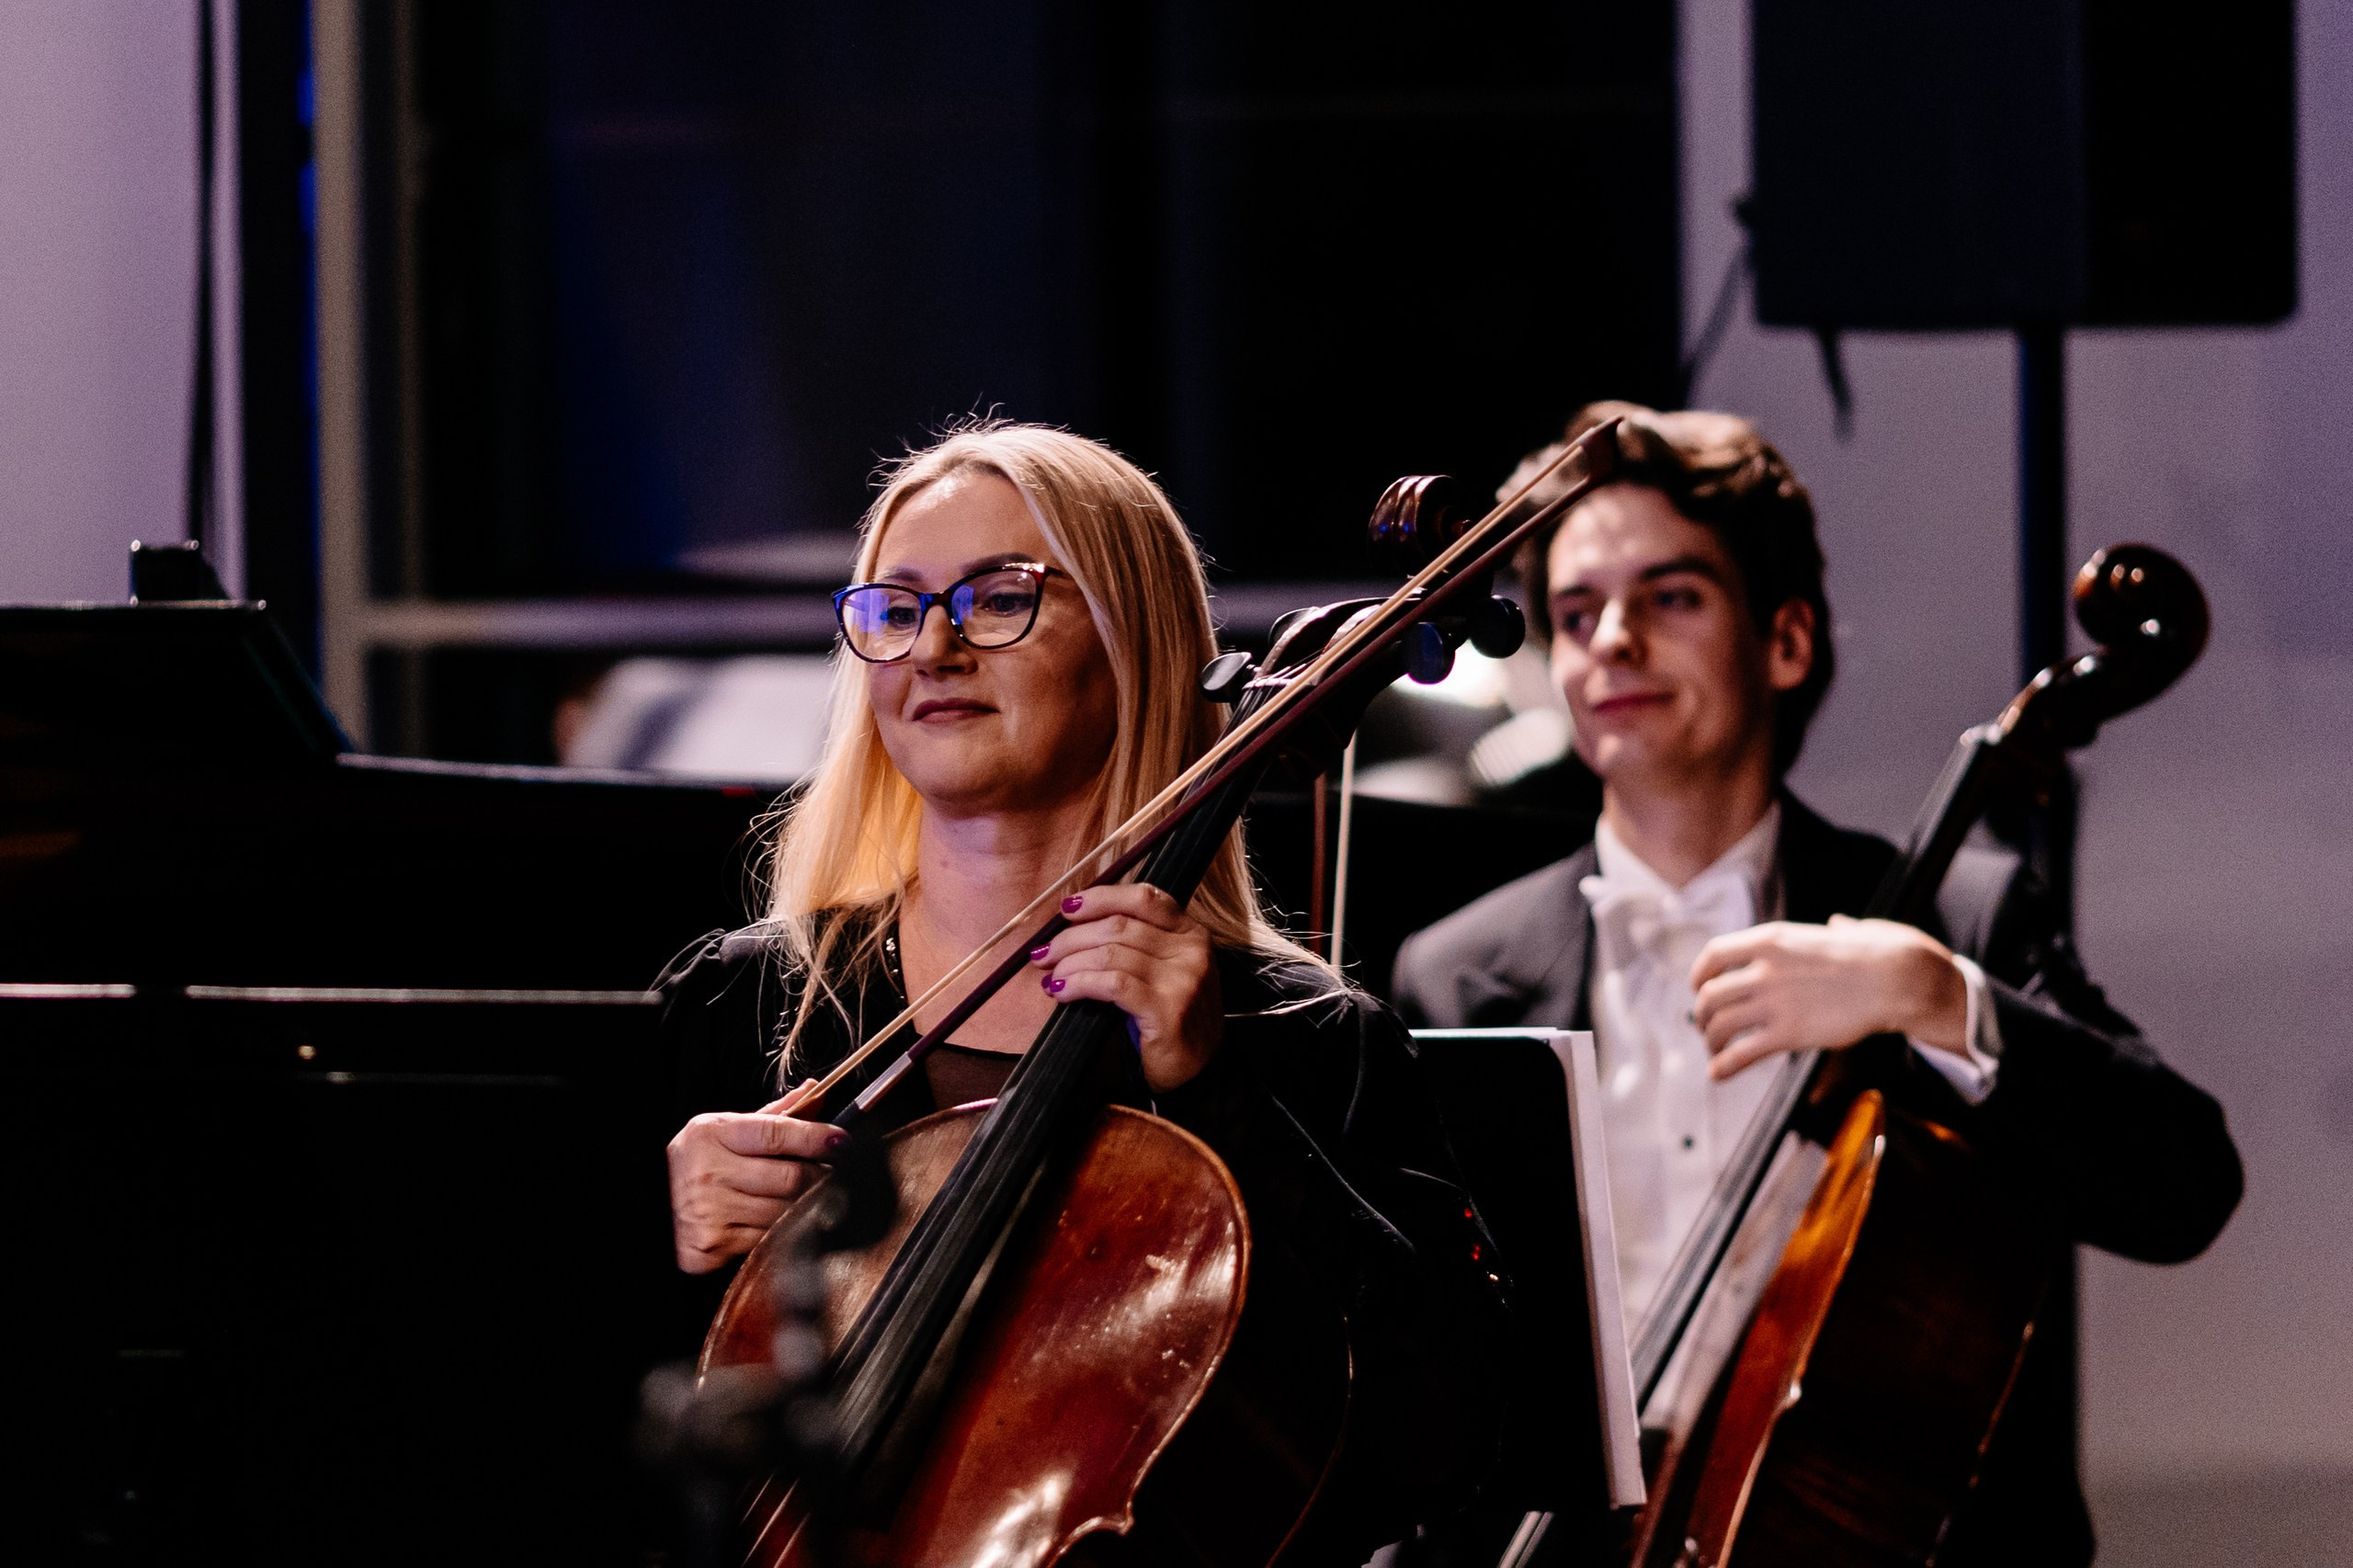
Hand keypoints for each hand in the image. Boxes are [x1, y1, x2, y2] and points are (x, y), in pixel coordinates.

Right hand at [665, 1084, 842, 1273]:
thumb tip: (815, 1091)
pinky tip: (779, 1222)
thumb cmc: (697, 1163)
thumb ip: (773, 1116)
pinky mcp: (709, 1247)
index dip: (817, 1137)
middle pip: (790, 1177)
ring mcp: (708, 1213)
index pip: (778, 1133)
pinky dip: (781, 1233)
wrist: (652, 1205)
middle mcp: (708, 1172)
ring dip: (806, 1206)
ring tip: (809, 1197)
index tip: (842, 1141)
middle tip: (834, 1173)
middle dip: (821, 1176)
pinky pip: (767, 1241)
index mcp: (712, 1134)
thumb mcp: (726, 1130)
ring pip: (785, 1213)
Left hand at [1029, 882, 1223, 1092]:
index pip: (1143, 898)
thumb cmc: (1170, 1019)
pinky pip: (1111, 984)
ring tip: (1051, 977)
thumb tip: (1073, 927)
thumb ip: (1135, 944)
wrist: (1197, 1072)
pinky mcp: (1167, 1010)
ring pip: (1110, 954)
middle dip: (1072, 937)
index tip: (1068, 907)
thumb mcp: (1163, 971)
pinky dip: (1079, 983)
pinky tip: (1062, 992)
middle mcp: (1192, 951)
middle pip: (1119, 926)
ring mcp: (1182, 980)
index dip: (1101, 898)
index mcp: (1191, 934)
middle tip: (1045, 952)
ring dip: (1070, 963)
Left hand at [1689, 914, 1968, 1080]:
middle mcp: (1764, 968)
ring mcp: (1774, 1001)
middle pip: (1710, 994)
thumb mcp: (1847, 930)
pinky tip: (1718, 1073)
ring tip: (1715, 1051)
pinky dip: (1722, 1065)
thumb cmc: (1881, 954)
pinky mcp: (1787, 1033)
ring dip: (1711, 1041)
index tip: (1697, 988)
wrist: (1898, 978)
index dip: (1699, 974)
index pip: (1714, 954)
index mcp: (1771, 939)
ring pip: (1719, 1024)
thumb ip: (1835, 930)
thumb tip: (1840, 923)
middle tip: (1707, 1027)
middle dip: (1702, 1015)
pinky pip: (1740, 1053)